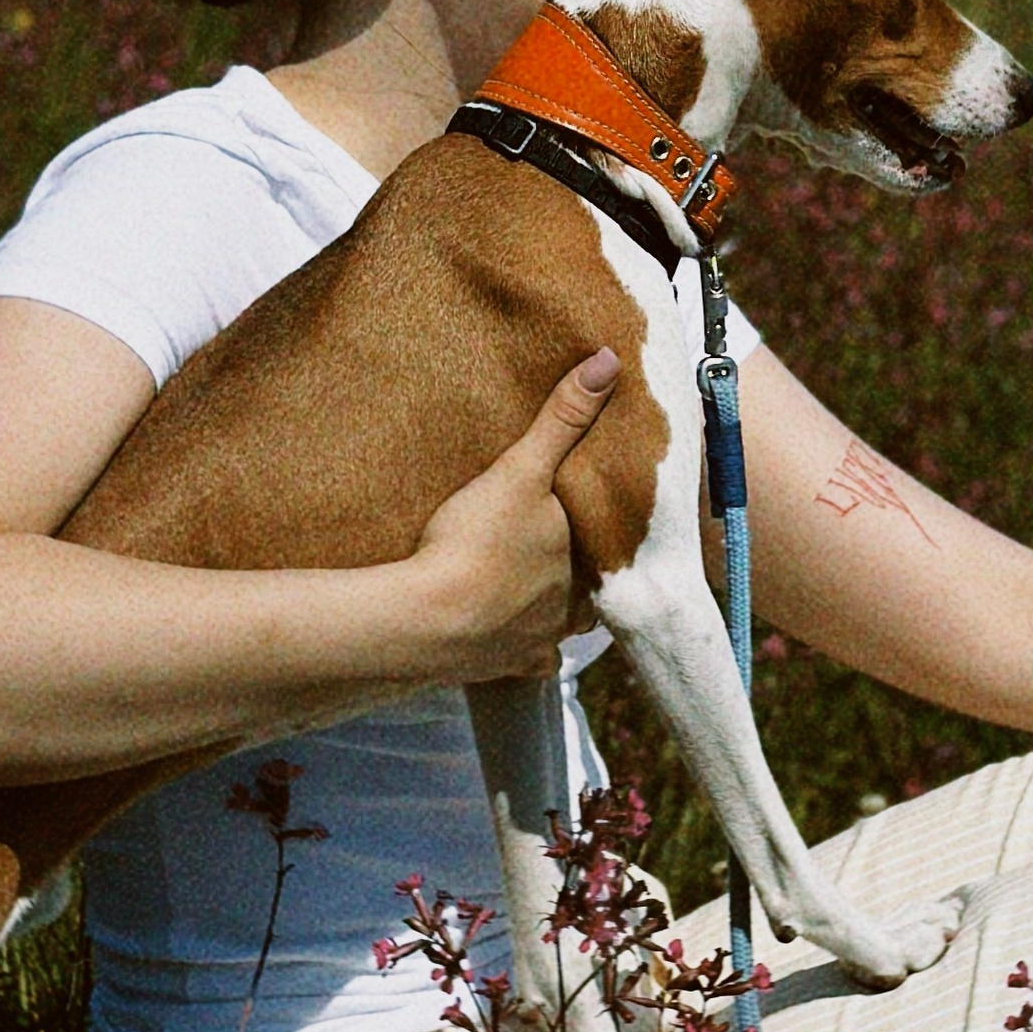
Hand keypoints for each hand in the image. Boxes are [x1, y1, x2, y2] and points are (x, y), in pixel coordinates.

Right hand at [407, 350, 620, 681]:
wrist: (422, 619)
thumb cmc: (476, 543)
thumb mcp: (520, 470)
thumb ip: (562, 419)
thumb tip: (609, 362)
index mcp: (584, 568)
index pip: (610, 552)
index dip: (605, 537)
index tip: (596, 522)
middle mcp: (569, 613)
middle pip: (586, 592)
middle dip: (578, 574)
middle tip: (562, 551)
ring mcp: (534, 645)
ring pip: (558, 629)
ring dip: (549, 611)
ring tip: (532, 588)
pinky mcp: (499, 669)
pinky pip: (520, 664)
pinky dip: (516, 652)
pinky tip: (506, 640)